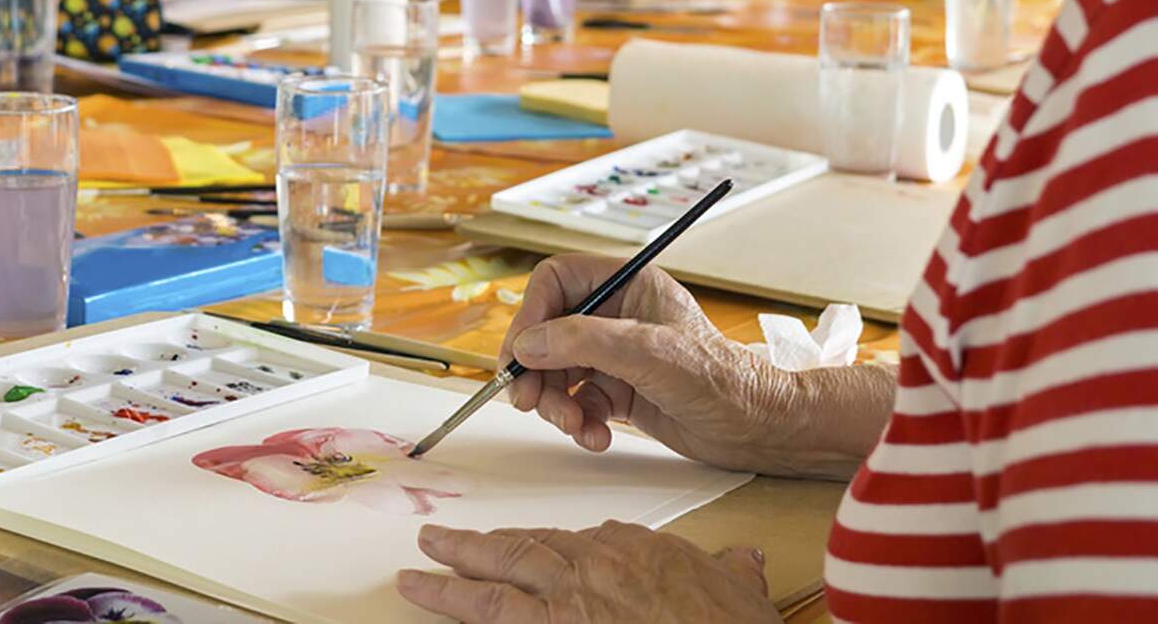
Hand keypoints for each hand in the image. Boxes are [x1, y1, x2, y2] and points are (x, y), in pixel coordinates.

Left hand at [398, 522, 777, 622]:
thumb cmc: (730, 622)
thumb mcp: (737, 587)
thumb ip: (728, 569)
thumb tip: (741, 561)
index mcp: (632, 547)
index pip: (581, 541)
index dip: (554, 551)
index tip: (539, 556)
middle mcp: (593, 564)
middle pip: (524, 549)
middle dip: (479, 547)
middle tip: (438, 543)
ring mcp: (570, 599)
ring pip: (498, 577)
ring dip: (453, 573)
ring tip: (416, 574)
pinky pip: (497, 617)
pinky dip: (462, 609)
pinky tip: (434, 605)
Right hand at [501, 256, 801, 473]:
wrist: (755, 428)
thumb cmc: (720, 378)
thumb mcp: (647, 352)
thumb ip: (583, 342)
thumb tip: (528, 344)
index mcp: (627, 285)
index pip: (556, 282)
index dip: (532, 314)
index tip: (521, 352)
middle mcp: (616, 316)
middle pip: (547, 331)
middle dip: (535, 369)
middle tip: (527, 400)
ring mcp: (615, 355)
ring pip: (556, 372)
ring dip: (555, 403)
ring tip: (575, 426)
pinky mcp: (618, 391)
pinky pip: (576, 402)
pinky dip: (578, 422)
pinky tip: (596, 436)